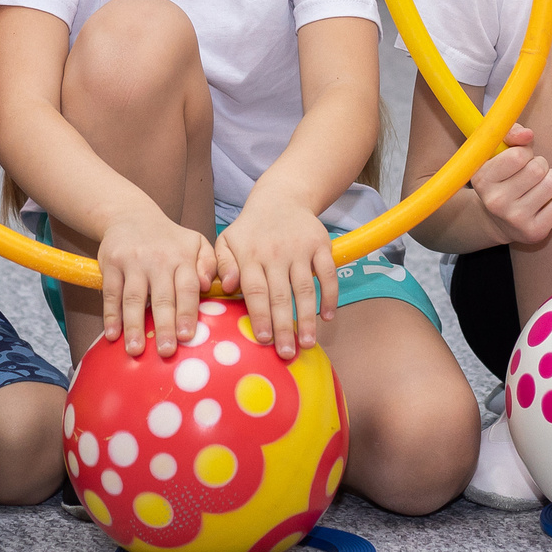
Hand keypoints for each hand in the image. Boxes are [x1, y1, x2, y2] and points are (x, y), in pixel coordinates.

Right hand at [96, 209, 219, 359]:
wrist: (130, 215)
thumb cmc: (169, 239)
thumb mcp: (196, 242)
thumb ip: (210, 263)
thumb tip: (210, 286)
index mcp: (182, 257)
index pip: (187, 288)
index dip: (187, 312)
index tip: (186, 336)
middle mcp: (158, 260)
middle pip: (162, 297)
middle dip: (164, 326)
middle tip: (166, 352)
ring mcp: (133, 262)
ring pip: (134, 298)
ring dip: (134, 326)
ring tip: (135, 350)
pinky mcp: (111, 264)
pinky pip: (111, 293)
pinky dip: (111, 315)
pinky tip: (112, 335)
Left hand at [214, 192, 335, 357]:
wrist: (281, 198)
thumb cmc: (249, 230)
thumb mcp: (226, 240)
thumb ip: (221, 264)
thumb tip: (226, 287)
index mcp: (250, 255)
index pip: (255, 290)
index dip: (260, 315)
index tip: (263, 339)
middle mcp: (275, 253)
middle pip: (280, 294)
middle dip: (284, 326)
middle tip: (286, 353)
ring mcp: (300, 249)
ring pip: (305, 288)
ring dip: (308, 317)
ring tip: (308, 343)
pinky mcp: (321, 245)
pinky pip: (327, 273)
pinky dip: (330, 295)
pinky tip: (329, 317)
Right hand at [468, 123, 551, 247]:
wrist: (498, 221)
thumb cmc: (502, 178)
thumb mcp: (497, 152)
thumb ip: (510, 133)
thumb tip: (527, 135)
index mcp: (481, 179)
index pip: (519, 156)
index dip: (525, 153)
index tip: (520, 160)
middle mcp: (495, 202)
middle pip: (538, 169)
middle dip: (541, 165)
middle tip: (533, 173)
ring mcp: (515, 219)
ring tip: (542, 183)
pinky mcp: (534, 232)